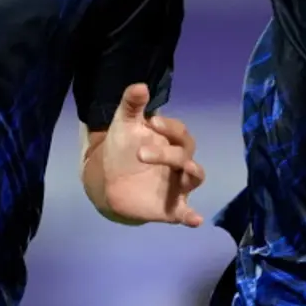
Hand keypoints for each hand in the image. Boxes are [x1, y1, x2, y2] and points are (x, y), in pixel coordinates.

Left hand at [98, 84, 204, 225]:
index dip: (169, 127)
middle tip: (140, 152)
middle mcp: (180, 162)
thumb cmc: (123, 150)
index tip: (150, 121)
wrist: (110, 182)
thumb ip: (131, 105)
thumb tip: (140, 85)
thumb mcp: (124, 125)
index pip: (180, 132)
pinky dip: (192, 216)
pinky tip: (194, 220)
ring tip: (183, 168)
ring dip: (190, 173)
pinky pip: (186, 213)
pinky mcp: (172, 208)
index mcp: (171, 141)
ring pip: (195, 177)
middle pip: (185, 154)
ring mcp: (178, 185)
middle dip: (167, 152)